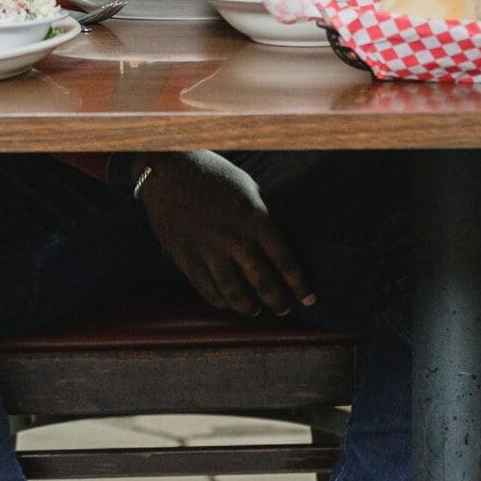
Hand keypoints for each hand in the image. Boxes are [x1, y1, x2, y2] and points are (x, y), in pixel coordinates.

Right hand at [136, 153, 315, 316]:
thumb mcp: (251, 190)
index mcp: (257, 219)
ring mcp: (209, 250)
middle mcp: (236, 239)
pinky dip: (220, 301)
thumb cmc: (216, 176)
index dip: (300, 285)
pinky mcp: (186, 258)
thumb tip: (281, 248)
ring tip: (255, 311)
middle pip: (263, 283)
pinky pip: (207, 289)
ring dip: (248, 307)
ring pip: (235, 293)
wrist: (171, 170)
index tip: (309, 299)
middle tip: (283, 309)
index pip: (286, 261)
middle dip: (278, 302)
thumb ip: (266, 218)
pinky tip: (226, 303)